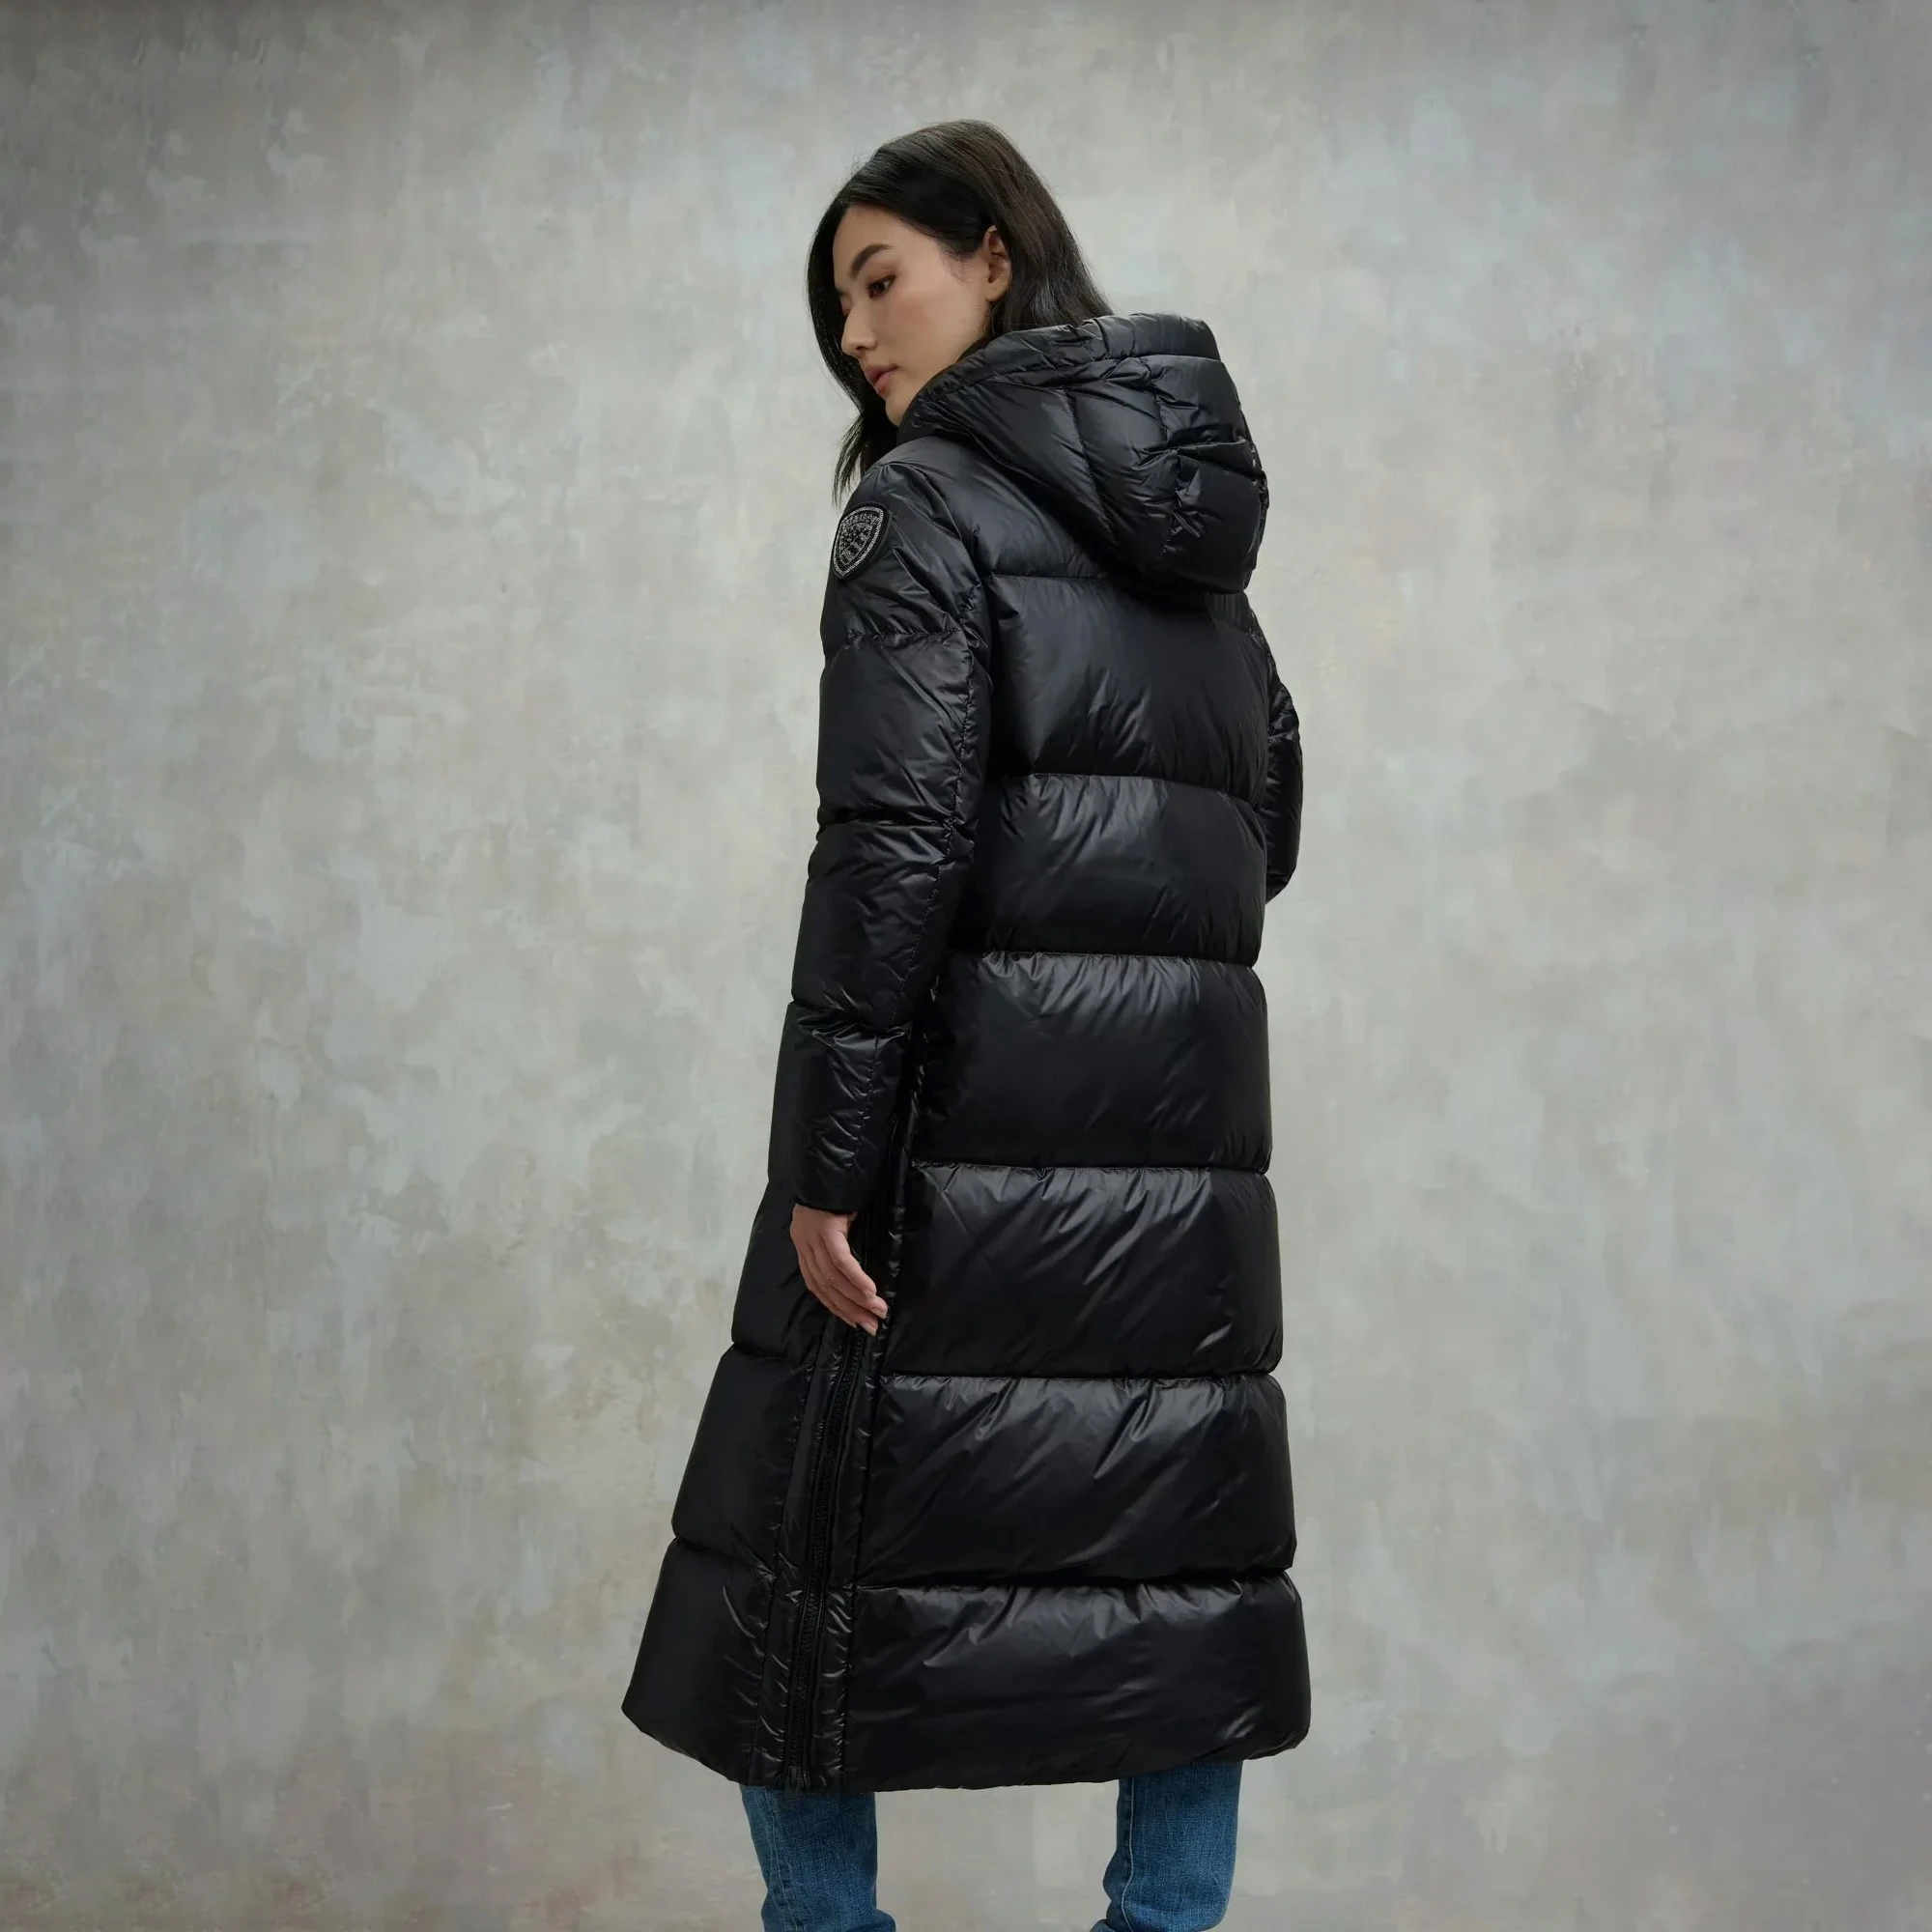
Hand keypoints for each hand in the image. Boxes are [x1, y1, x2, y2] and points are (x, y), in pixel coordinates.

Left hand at [790, 1204, 888, 1334]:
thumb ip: (839, 1244)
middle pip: (825, 1287)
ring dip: (857, 1300)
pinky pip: (841, 1263)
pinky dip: (857, 1280)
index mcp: (804, 1245)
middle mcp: (804, 1245)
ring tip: (877, 1313)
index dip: (836, 1306)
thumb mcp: (835, 1221)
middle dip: (850, 1310)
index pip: (817, 1285)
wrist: (831, 1164)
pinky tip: (870, 1293)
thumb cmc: (836, 1191)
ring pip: (833, 1279)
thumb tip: (856, 1270)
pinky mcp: (826, 1231)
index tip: (855, 1322)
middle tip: (871, 1327)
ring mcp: (813, 1238)